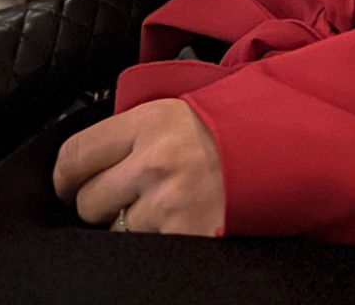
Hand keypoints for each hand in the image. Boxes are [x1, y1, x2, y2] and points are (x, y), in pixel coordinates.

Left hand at [53, 98, 224, 235]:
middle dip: (98, 203)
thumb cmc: (239, 124)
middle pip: (87, 200)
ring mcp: (167, 206)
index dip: (64, 176)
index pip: (75, 155)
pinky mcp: (182, 239)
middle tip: (119, 196)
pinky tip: (172, 222)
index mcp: (150, 122)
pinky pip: (142, 249)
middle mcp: (153, 163)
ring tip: (158, 207)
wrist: (290, 149)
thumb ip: (137, 125)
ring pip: (113, 230)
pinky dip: (152, 240)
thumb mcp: (182, 106)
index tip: (67, 183)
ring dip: (127, 224)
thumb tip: (95, 151)